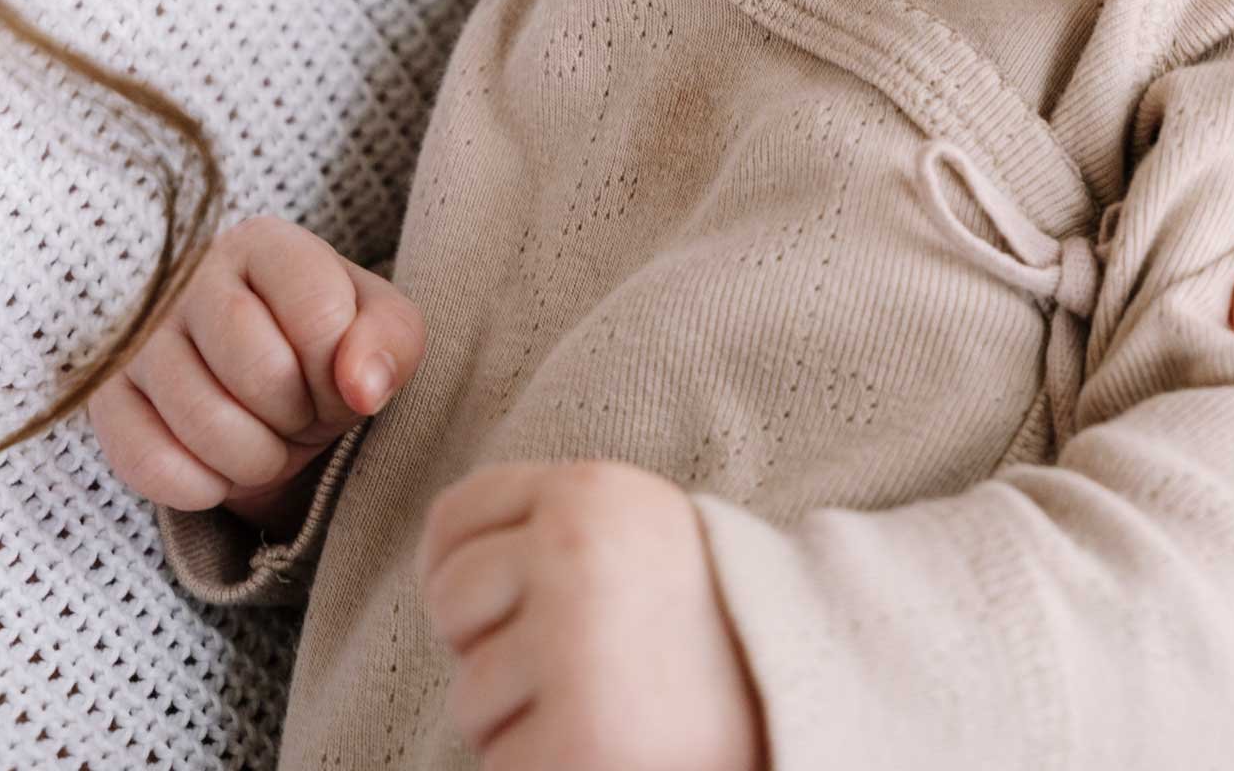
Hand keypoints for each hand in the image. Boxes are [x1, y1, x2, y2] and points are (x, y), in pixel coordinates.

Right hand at [86, 213, 423, 528]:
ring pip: (200, 419)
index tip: (339, 380)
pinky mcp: (106, 398)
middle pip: (254, 365)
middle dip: (296, 414)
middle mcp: (190, 275)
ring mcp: (139, 337)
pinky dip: (199, 487)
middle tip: (301, 415)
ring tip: (266, 441)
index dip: (340, 369)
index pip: (316, 310)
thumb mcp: (380, 330)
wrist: (261, 390)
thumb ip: (391, 342)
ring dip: (254, 458)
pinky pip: (146, 461)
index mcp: (264, 242)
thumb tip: (362, 386)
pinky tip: (221, 470)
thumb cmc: (324, 347)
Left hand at [419, 458, 764, 770]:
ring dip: (519, 718)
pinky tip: (602, 748)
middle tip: (568, 662)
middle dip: (489, 644)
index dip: (456, 569)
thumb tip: (437, 566)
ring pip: (470, 695)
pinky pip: (499, 764)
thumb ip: (549, 525)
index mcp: (589, 491)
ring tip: (602, 703)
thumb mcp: (634, 533)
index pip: (454, 518)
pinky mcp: (576, 740)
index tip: (498, 605)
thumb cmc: (701, 623)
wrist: (797, 700)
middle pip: (452, 601)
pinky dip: (539, 768)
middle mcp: (574, 553)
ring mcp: (572, 646)